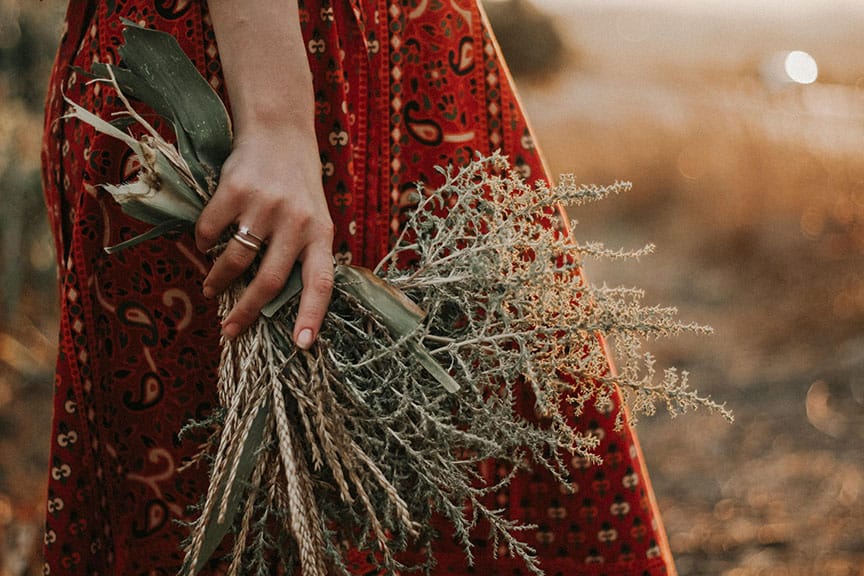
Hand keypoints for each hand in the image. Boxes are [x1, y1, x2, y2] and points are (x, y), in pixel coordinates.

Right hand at [195, 123, 333, 348]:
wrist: (278, 132)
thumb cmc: (296, 185)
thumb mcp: (314, 217)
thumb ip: (302, 253)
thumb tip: (273, 303)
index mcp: (321, 233)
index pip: (322, 282)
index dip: (313, 315)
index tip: (302, 345)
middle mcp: (296, 221)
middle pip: (270, 281)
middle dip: (247, 312)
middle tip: (229, 331)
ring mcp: (265, 205)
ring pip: (235, 260)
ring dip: (218, 280)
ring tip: (212, 288)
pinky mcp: (234, 190)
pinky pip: (210, 231)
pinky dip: (204, 242)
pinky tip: (207, 242)